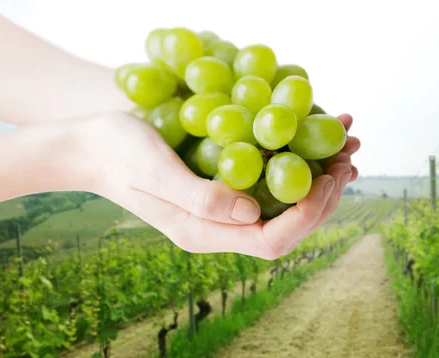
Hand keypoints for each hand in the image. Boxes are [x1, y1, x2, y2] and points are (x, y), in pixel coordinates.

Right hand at [79, 112, 359, 259]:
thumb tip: (251, 211)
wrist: (91, 143)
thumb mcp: (153, 172)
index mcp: (204, 233)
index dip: (307, 214)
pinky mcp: (223, 184)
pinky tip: (313, 138)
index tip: (328, 177)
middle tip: (347, 156)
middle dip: (324, 194)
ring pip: (284, 203)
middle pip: (287, 225)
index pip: (270, 240)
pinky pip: (270, 180)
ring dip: (319, 177)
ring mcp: (222, 206)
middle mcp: (219, 226)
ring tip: (345, 146)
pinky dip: (297, 161)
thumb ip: (199, 198)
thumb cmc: (116, 152)